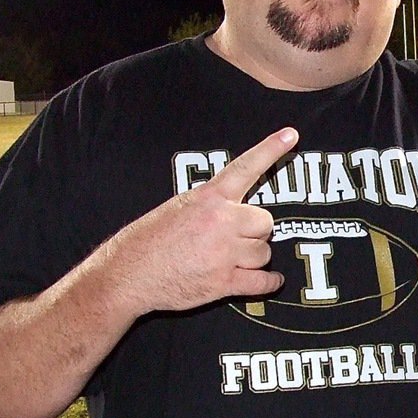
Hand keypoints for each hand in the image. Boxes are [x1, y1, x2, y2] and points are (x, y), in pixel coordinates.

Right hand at [110, 127, 297, 314]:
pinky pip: (263, 281)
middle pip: (266, 222)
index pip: (245, 168)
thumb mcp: (176, 207)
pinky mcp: (224, 282)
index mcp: (208, 198)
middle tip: (236, 237)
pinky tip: (268, 280)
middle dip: (256, 231)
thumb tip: (235, 210)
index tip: (291, 135)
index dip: (270, 150)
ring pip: (265, 253)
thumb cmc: (147, 241)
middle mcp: (221, 222)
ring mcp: (224, 253)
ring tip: (230, 258)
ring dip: (254, 257)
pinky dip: (269, 282)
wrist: (126, 275)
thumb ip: (210, 205)